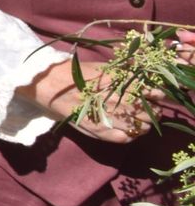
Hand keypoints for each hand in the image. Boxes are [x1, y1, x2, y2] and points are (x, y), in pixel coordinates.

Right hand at [23, 58, 158, 142]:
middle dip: (152, 112)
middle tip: (149, 111)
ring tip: (139, 122)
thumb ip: (122, 69)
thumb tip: (141, 70)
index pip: (150, 93)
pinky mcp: (98, 130)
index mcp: (118, 82)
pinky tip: (127, 131)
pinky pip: (124, 138)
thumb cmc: (75, 73)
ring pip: (139, 127)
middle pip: (148, 111)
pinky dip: (130, 136)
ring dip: (143, 125)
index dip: (156, 96)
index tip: (155, 96)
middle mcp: (116, 100)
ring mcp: (108, 117)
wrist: (49, 84)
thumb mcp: (101, 66)